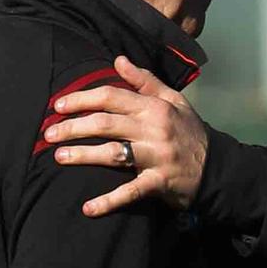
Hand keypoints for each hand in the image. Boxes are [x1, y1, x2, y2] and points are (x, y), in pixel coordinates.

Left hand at [45, 56, 207, 216]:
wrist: (217, 167)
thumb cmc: (190, 131)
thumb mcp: (174, 100)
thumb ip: (145, 80)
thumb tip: (118, 60)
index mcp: (155, 106)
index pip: (112, 96)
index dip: (82, 99)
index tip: (58, 105)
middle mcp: (154, 128)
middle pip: (106, 123)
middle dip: (73, 128)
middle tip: (48, 134)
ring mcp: (157, 156)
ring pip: (113, 153)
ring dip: (83, 156)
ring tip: (59, 158)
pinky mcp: (159, 182)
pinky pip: (131, 191)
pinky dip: (109, 201)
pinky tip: (88, 208)